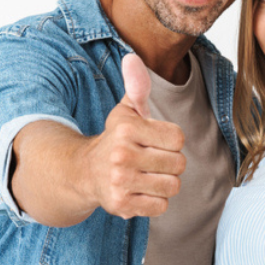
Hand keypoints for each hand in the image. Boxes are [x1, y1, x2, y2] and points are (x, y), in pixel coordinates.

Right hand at [84, 54, 186, 218]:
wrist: (85, 172)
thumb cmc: (116, 139)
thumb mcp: (126, 111)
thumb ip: (137, 86)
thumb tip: (132, 58)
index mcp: (127, 129)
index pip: (178, 139)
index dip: (170, 141)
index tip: (153, 141)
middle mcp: (121, 155)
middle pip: (179, 164)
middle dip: (169, 163)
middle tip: (150, 160)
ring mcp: (120, 182)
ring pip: (172, 186)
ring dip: (164, 183)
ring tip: (145, 176)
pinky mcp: (121, 205)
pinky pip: (161, 206)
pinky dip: (155, 201)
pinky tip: (139, 191)